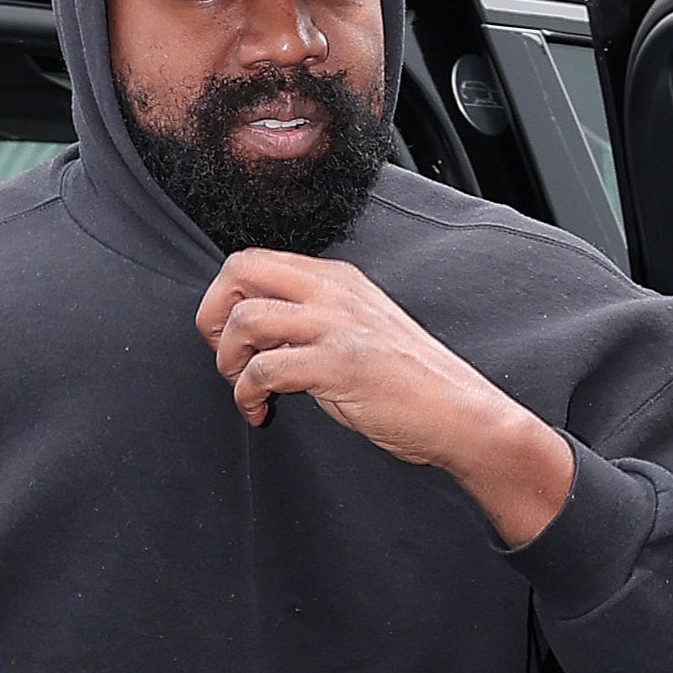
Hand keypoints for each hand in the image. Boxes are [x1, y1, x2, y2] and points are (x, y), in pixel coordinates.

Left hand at [195, 248, 574, 544]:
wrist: (461, 413)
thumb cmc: (409, 380)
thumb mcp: (359, 328)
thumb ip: (313, 317)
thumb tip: (255, 328)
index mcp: (336, 278)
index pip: (254, 258)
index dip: (225, 297)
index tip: (228, 338)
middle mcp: (333, 291)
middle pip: (239, 268)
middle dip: (212, 315)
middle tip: (224, 356)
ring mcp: (337, 325)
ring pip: (245, 318)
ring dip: (228, 360)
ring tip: (243, 388)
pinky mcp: (339, 364)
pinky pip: (263, 370)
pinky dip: (247, 396)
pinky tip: (260, 412)